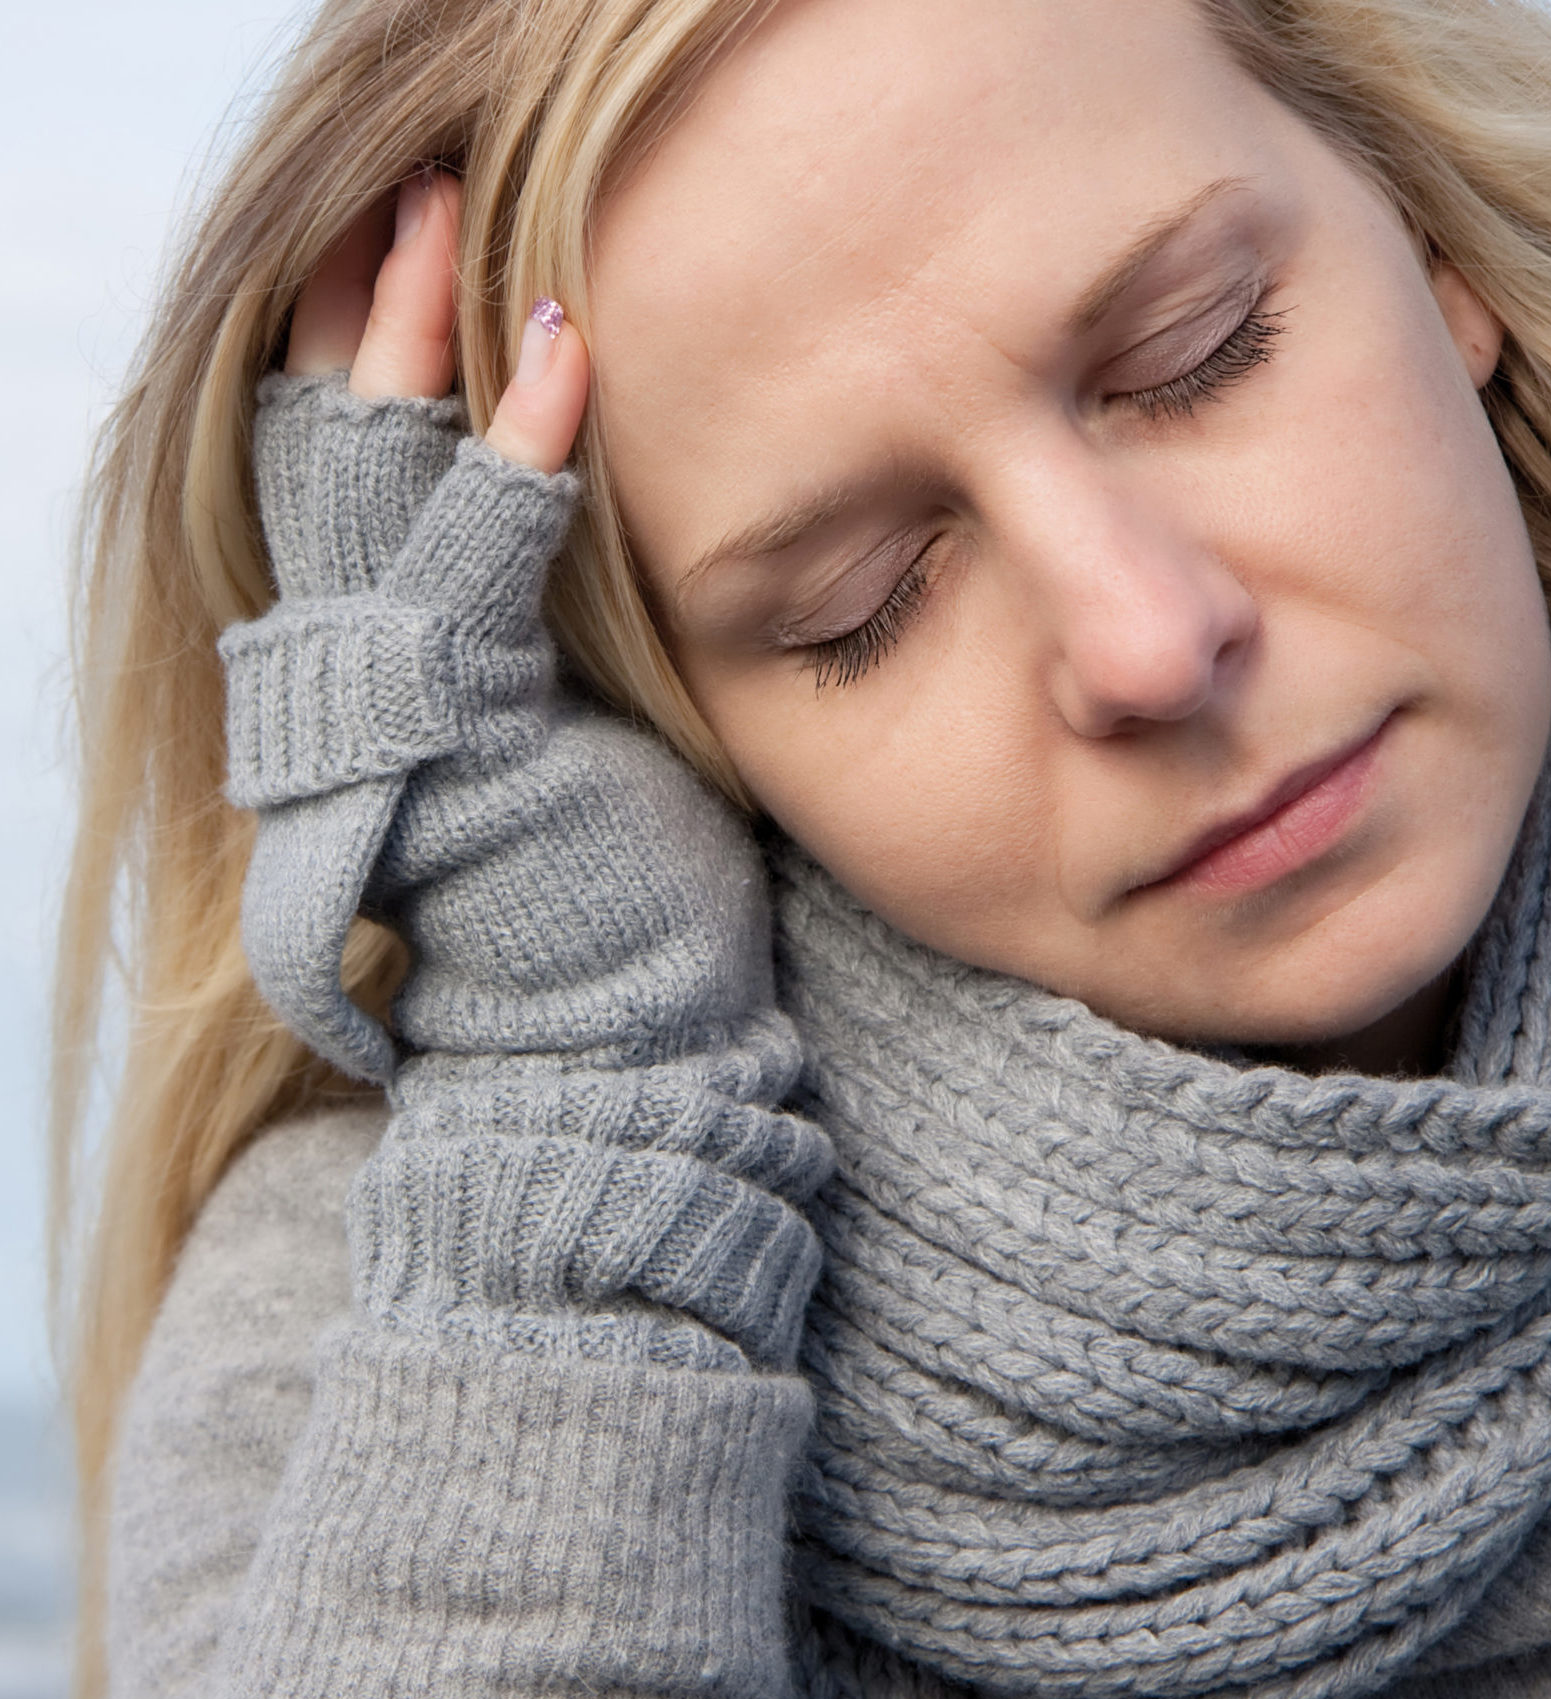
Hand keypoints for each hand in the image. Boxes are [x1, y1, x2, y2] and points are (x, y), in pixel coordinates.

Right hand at [224, 170, 828, 1369]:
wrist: (620, 1049)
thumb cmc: (620, 903)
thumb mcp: (577, 733)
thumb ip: (544, 621)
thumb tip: (573, 515)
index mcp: (377, 664)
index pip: (341, 467)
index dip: (362, 348)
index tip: (422, 247)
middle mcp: (350, 673)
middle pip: (319, 444)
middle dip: (356, 307)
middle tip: (407, 185)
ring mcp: (393, 702)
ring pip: (362, 476)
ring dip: (411, 335)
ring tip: (455, 213)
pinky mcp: (461, 734)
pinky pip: (471, 560)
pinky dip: (515, 452)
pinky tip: (560, 352)